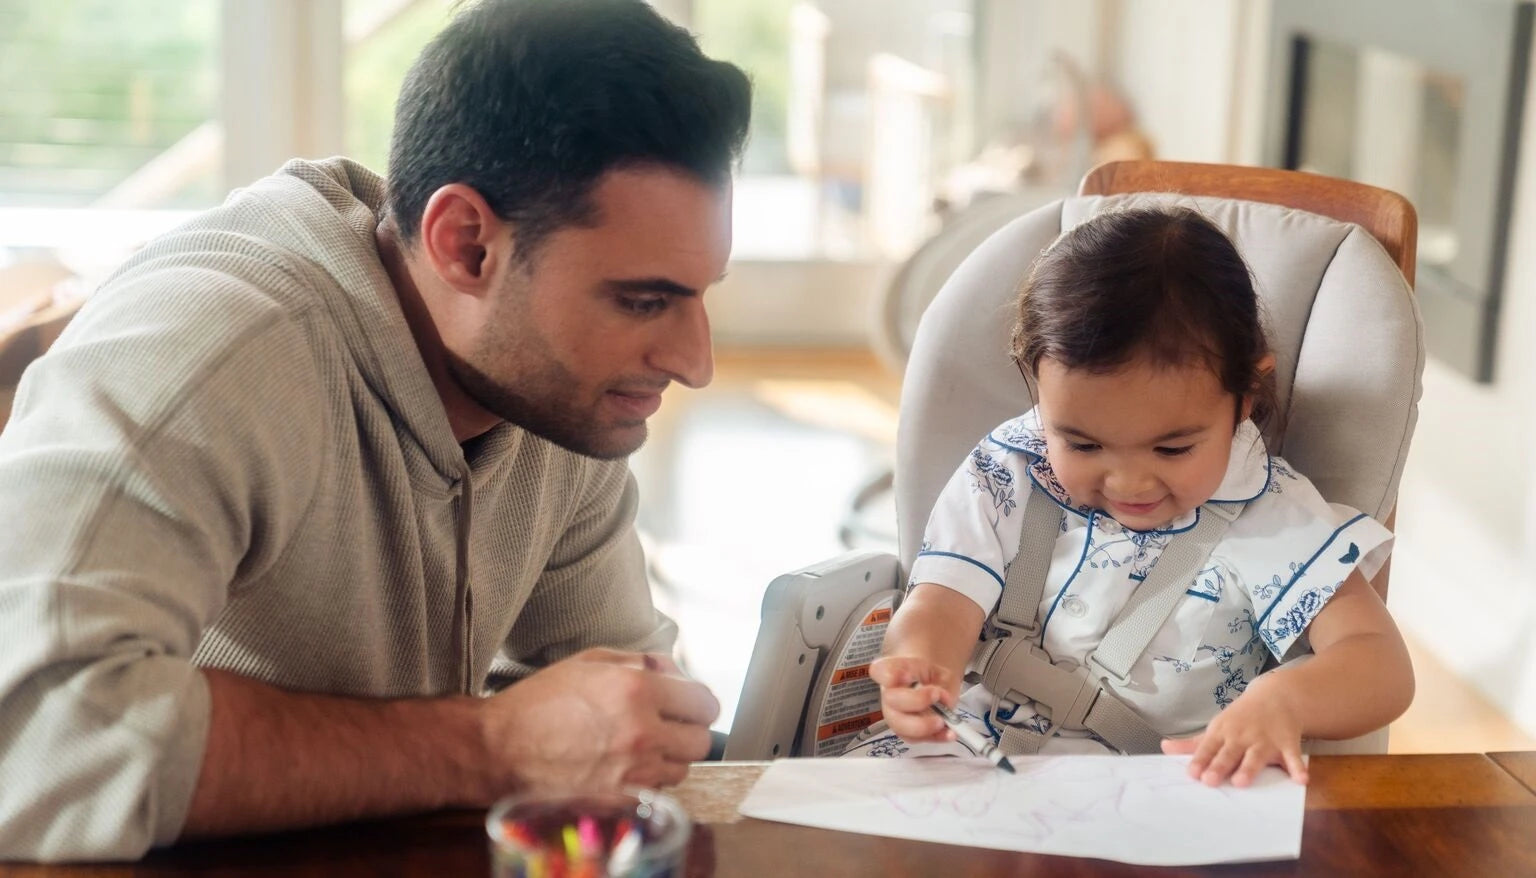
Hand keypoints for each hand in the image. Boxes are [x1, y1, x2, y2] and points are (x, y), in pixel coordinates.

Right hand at [479, 648, 718, 797]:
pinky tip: (624, 768)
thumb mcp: (589, 662)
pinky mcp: (620, 801)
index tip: (688, 704)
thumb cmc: (538, 703)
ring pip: (682, 770)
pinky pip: (657, 793)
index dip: (696, 702)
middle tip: (666, 725)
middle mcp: (641, 733)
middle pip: (700, 741)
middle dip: (686, 731)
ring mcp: (632, 771)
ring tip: (639, 747)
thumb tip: (671, 670)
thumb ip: (640, 661)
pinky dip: (649, 782)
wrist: (498, 749)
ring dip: (668, 759)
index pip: (704, 702)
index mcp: (636, 690)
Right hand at [869, 655, 960, 743]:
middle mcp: (889, 694)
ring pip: (899, 725)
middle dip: (916, 700)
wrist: (931, 686)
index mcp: (891, 671)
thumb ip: (942, 683)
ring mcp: (895, 715)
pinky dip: (936, 737)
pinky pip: (916, 739)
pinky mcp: (906, 732)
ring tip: (942, 721)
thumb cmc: (929, 676)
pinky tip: (949, 733)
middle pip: (892, 700)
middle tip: (936, 696)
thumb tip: (944, 700)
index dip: (889, 675)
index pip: (880, 671)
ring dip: (923, 725)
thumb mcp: (940, 670)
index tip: (907, 676)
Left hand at [1161, 673, 1306, 786]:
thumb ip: (1193, 743)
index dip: (1200, 760)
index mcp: (1222, 733)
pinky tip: (1301, 780)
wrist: (1276, 696)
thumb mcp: (1217, 727)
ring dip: (1249, 768)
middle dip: (1219, 766)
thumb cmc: (1241, 718)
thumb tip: (1164, 748)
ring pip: (1255, 756)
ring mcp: (1264, 739)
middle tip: (1210, 781)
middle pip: (1228, 753)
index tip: (1191, 774)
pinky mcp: (1287, 742)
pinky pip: (1292, 756)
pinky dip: (1297, 767)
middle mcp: (1242, 736)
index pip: (1208, 748)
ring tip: (1241, 782)